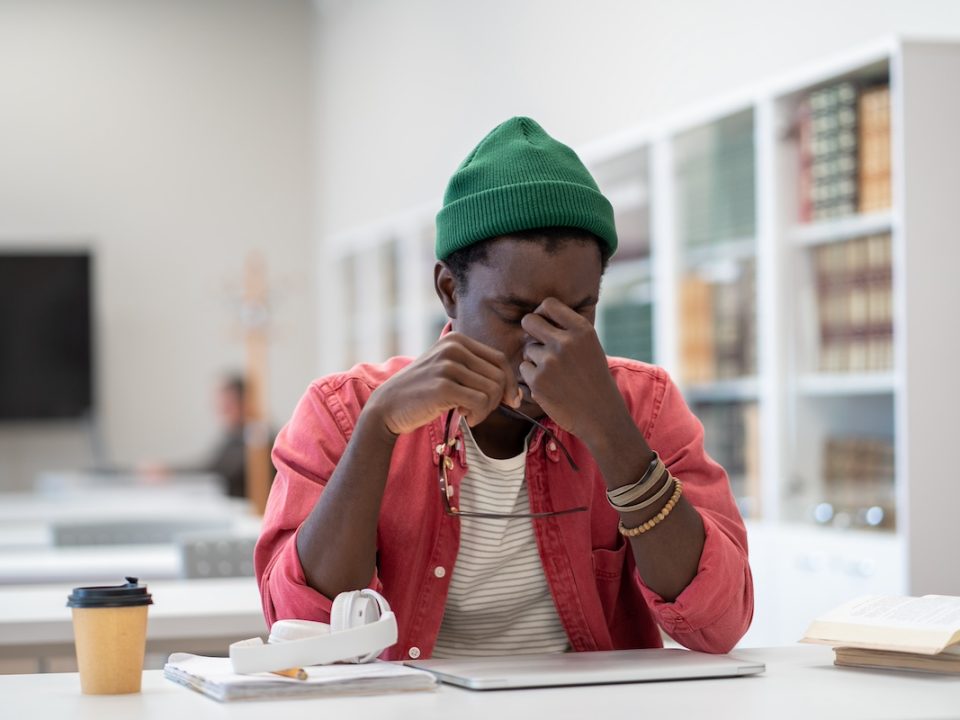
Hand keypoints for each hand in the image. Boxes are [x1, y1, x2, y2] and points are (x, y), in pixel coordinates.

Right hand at [367, 332, 520, 435]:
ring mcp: (447, 365)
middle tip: (480, 411)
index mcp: (456, 340)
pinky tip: (465, 417)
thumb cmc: (422, 392)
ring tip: (470, 414)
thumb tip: (513, 390)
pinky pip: (481, 402)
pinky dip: (478, 415)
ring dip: (486, 409)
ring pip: (493, 390)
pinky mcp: (443, 386)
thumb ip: (475, 371)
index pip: (499, 359)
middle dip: (497, 399)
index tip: (510, 401)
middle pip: (499, 375)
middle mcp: (453, 347)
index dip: (510, 383)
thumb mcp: (447, 370)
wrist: (387, 407)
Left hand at [519, 297, 623, 441]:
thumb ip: (568, 330)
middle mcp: (565, 342)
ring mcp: (549, 361)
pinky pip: (524, 368)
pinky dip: (532, 377)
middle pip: (529, 321)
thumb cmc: (594, 380)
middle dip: (530, 331)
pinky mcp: (537, 381)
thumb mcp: (591, 347)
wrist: (601, 415)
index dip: (542, 312)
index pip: (549, 304)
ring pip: (527, 349)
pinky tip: (550, 386)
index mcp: (582, 330)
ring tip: (555, 374)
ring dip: (535, 359)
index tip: (545, 324)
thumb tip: (537, 317)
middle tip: (539, 344)